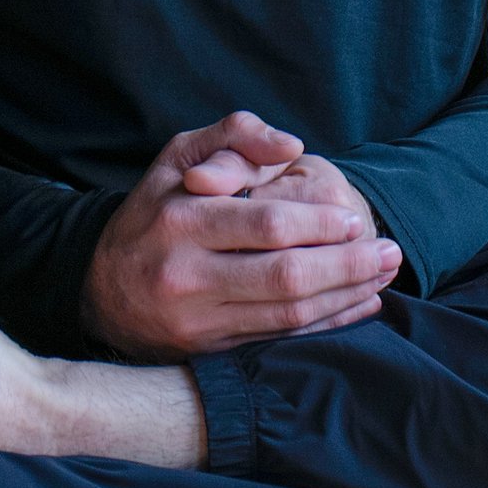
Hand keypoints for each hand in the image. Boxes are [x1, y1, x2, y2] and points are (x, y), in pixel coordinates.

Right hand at [81, 109, 400, 359]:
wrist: (99, 288)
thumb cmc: (153, 211)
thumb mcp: (178, 156)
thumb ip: (235, 134)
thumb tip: (292, 145)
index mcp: (181, 222)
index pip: (267, 226)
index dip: (319, 225)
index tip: (354, 219)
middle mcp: (187, 277)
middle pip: (285, 278)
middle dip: (346, 266)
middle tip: (388, 252)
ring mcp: (198, 322)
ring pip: (287, 316)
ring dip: (345, 298)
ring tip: (383, 278)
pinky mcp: (210, 353)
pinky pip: (279, 341)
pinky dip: (325, 328)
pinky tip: (357, 309)